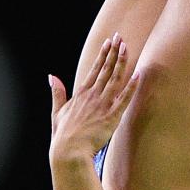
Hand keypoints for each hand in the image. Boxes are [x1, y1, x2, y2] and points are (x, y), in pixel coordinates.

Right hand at [48, 33, 139, 162]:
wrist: (69, 152)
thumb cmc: (62, 136)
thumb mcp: (56, 112)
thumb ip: (57, 93)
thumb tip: (51, 76)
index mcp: (80, 94)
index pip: (94, 69)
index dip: (103, 54)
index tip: (109, 42)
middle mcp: (92, 96)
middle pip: (106, 70)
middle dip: (114, 52)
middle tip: (121, 37)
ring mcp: (102, 106)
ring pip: (115, 79)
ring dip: (122, 62)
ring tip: (128, 47)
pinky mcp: (111, 117)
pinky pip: (124, 99)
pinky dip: (131, 87)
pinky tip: (138, 75)